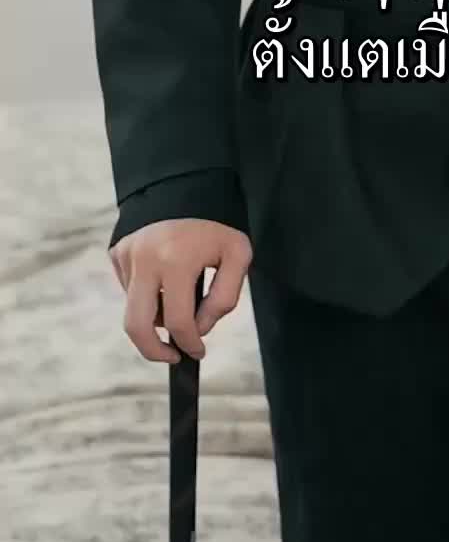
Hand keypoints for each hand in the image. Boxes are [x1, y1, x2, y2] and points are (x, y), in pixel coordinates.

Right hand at [109, 218, 252, 363]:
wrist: (187, 185)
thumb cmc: (217, 224)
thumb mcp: (237, 255)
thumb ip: (224, 297)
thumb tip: (198, 329)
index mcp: (176, 260)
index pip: (178, 322)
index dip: (190, 344)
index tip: (197, 352)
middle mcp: (144, 260)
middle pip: (136, 326)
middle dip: (153, 351)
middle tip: (171, 356)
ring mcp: (127, 256)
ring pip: (134, 308)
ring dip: (155, 315)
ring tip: (178, 298)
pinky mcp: (117, 252)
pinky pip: (129, 288)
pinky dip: (146, 294)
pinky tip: (165, 275)